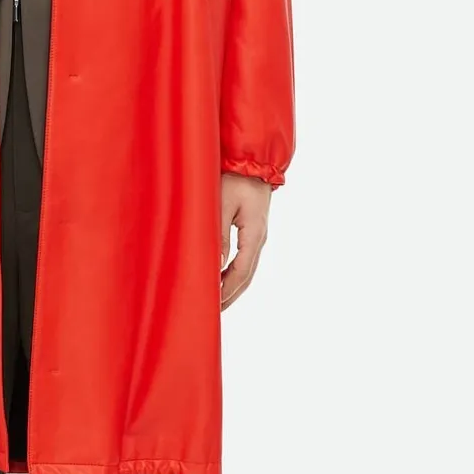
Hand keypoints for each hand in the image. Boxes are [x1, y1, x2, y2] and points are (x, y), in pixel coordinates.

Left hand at [220, 173, 271, 310]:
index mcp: (254, 234)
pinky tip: (222, 278)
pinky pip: (245, 259)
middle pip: (247, 275)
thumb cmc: (236, 178)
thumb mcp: (222, 204)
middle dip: (230, 294)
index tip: (214, 303)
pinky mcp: (253, 231)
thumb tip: (215, 264)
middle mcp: (259, 238)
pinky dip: (234, 273)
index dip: (227, 289)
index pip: (241, 271)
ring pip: (247, 269)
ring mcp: (258, 236)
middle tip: (214, 312)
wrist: (254, 161)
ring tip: (218, 302)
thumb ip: (219, 235)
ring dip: (233, 286)